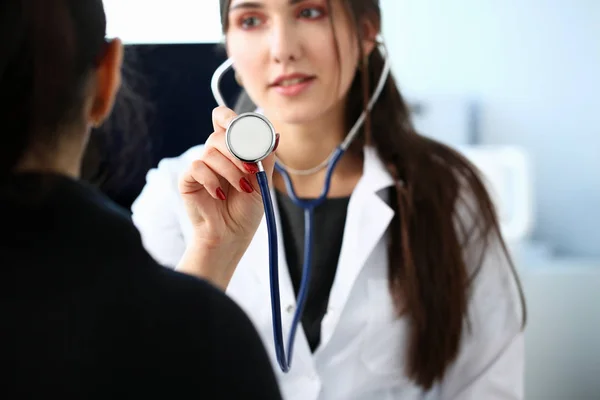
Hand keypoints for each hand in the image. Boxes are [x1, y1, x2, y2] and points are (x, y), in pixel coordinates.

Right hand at [176, 106, 278, 287]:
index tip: (246, 129)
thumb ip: (266, 158)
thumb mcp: (263, 182)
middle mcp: (215, 154)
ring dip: (230, 170)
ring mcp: (201, 166)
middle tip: (251, 169)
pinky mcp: (188, 180)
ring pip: (211, 151)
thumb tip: (276, 135)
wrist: (232, 235)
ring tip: (242, 188)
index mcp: (232, 150)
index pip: (225, 120)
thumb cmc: (246, 210)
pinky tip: (220, 194)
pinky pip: (198, 167)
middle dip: (239, 150)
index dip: (231, 118)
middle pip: (220, 134)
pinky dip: (212, 180)